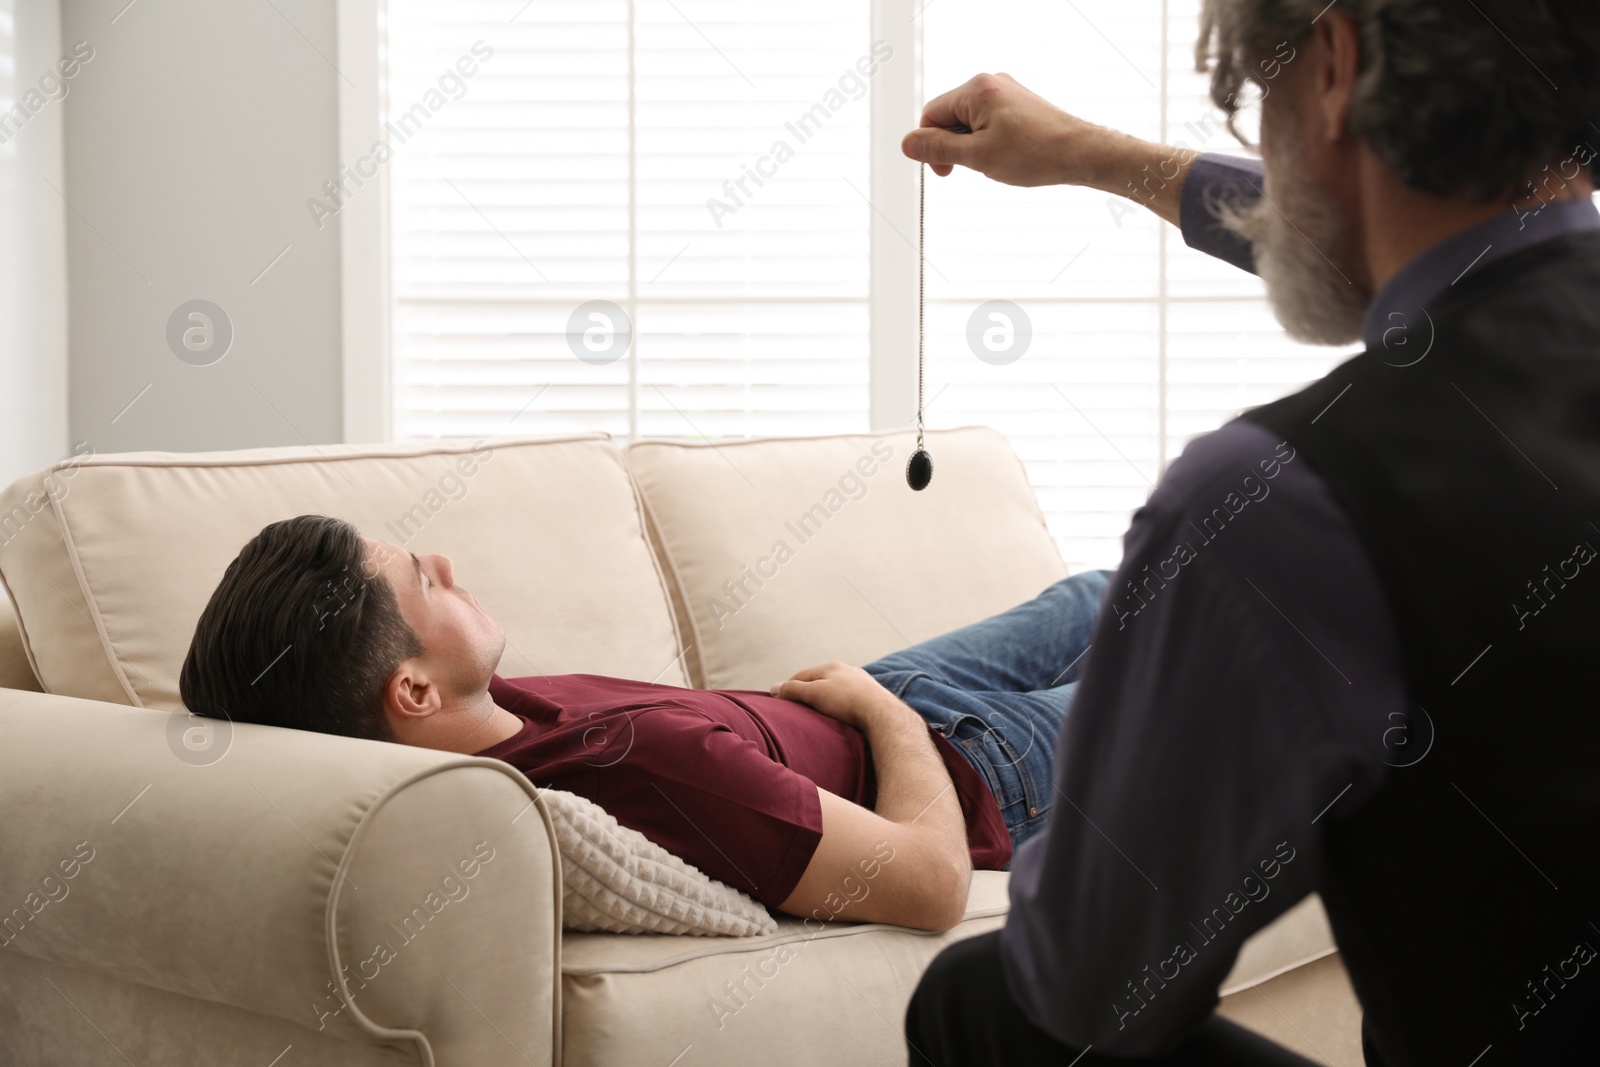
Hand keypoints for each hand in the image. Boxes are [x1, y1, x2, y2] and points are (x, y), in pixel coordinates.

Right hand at [771, 661, 900, 731]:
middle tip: (797, 708)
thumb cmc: (847, 702)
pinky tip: (841, 716)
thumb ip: (794, 690)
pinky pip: (850, 699)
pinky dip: (841, 706)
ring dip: (825, 699)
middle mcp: (847, 670)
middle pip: (820, 681)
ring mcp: (862, 683)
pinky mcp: (872, 697)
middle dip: (807, 692)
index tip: (779, 701)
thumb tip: (774, 688)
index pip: (802, 675)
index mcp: (831, 666)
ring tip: (818, 714)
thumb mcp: (815, 694)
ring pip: (836, 690)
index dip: (788, 687)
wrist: (882, 713)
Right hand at [903, 72, 1163, 189]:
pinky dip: (987, 142)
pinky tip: (1005, 157)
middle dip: (953, 146)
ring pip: (968, 122)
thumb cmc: (1034, 154)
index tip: (946, 173)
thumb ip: (938, 148)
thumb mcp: (976, 156)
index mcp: (976, 89)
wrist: (1081, 153)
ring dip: (971, 146)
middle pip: (948, 116)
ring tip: (994, 163)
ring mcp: (1006, 92)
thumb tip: (907, 144)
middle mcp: (990, 82)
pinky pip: (987, 122)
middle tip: (970, 170)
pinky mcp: (1017, 103)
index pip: (931, 115)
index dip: (931, 147)